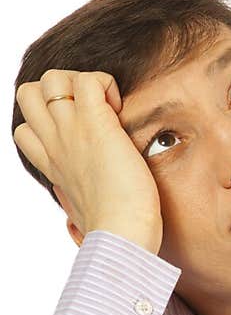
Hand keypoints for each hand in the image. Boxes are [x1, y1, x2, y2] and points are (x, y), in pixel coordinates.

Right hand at [14, 69, 163, 253]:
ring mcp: (71, 130)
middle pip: (28, 93)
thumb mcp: (81, 218)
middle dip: (58, 90)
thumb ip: (73, 210)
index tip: (79, 136)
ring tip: (106, 106)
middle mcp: (55, 144)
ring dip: (79, 81)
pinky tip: (119, 108)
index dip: (47, 122)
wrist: (120, 236)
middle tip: (91, 111)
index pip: (26, 131)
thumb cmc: (111, 233)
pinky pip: (89, 80)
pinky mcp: (96, 123)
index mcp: (52, 166)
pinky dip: (105, 84)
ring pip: (52, 78)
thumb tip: (71, 224)